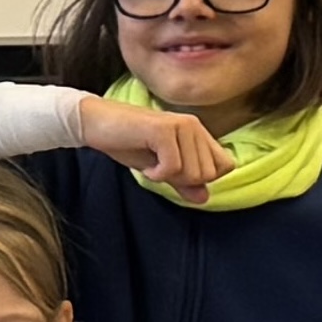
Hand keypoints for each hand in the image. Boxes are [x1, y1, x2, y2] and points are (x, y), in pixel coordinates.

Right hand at [74, 95, 232, 202]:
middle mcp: (194, 126)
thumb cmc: (127, 143)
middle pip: (208, 174)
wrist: (97, 124)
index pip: (225, 165)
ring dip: (168, 177)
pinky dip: (156, 174)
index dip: (203, 179)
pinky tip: (146, 165)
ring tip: (151, 164)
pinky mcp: (164, 130)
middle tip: (159, 168)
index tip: (176, 174)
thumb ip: (183, 181)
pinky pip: (172, 168)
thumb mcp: (159, 167)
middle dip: (182, 180)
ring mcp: (181, 126)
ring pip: (193, 172)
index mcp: (197, 132)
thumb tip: (204, 198)